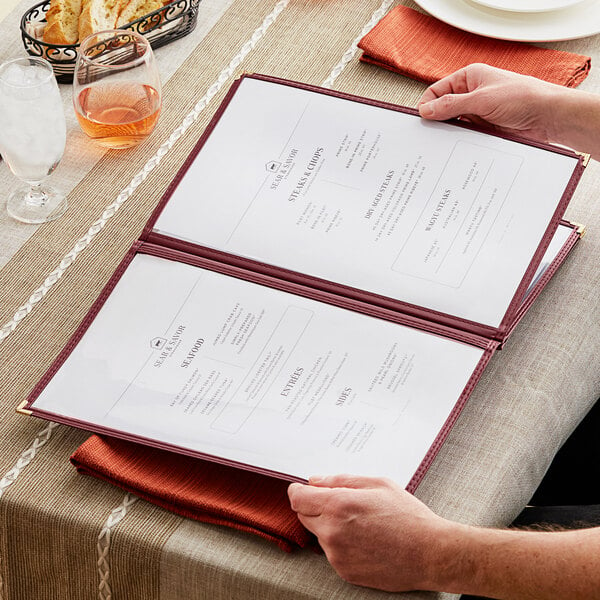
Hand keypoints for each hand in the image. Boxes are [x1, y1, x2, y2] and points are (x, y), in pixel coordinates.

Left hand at [288, 474, 458, 591]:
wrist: (430, 553)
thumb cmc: (408, 516)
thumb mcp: (377, 484)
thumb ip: (341, 480)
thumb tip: (315, 481)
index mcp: (338, 506)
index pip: (297, 498)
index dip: (298, 491)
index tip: (303, 489)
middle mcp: (332, 532)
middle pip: (304, 516)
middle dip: (316, 507)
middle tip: (342, 504)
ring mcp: (337, 555)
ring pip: (320, 535)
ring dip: (330, 527)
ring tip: (361, 524)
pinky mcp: (344, 572)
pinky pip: (333, 553)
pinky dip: (342, 545)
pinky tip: (365, 541)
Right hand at [418, 63, 561, 141]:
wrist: (548, 117)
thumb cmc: (523, 98)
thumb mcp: (481, 99)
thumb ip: (451, 105)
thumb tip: (425, 110)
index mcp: (469, 78)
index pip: (437, 91)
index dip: (427, 105)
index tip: (421, 121)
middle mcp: (471, 95)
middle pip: (442, 109)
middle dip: (435, 121)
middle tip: (428, 136)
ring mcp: (477, 113)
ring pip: (452, 125)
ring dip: (448, 134)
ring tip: (442, 144)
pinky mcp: (483, 129)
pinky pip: (464, 137)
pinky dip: (459, 143)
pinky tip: (455, 149)